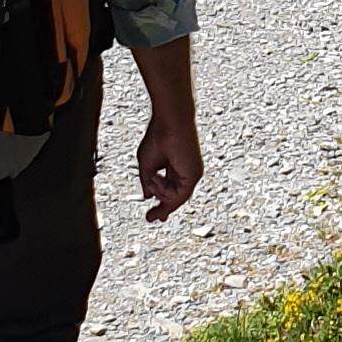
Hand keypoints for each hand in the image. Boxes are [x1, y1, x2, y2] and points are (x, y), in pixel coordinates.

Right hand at [137, 101, 202, 222]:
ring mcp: (192, 174)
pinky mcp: (194, 176)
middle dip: (163, 209)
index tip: (152, 216)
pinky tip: (156, 177)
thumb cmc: (158, 137)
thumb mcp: (147, 164)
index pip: (170, 190)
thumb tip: (147, 196)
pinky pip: (179, 195)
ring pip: (174, 198)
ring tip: (152, 177)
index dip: (161, 203)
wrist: (170, 122)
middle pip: (174, 198)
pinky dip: (164, 190)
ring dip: (159, 192)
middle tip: (150, 219)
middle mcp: (186, 172)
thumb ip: (148, 182)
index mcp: (175, 167)